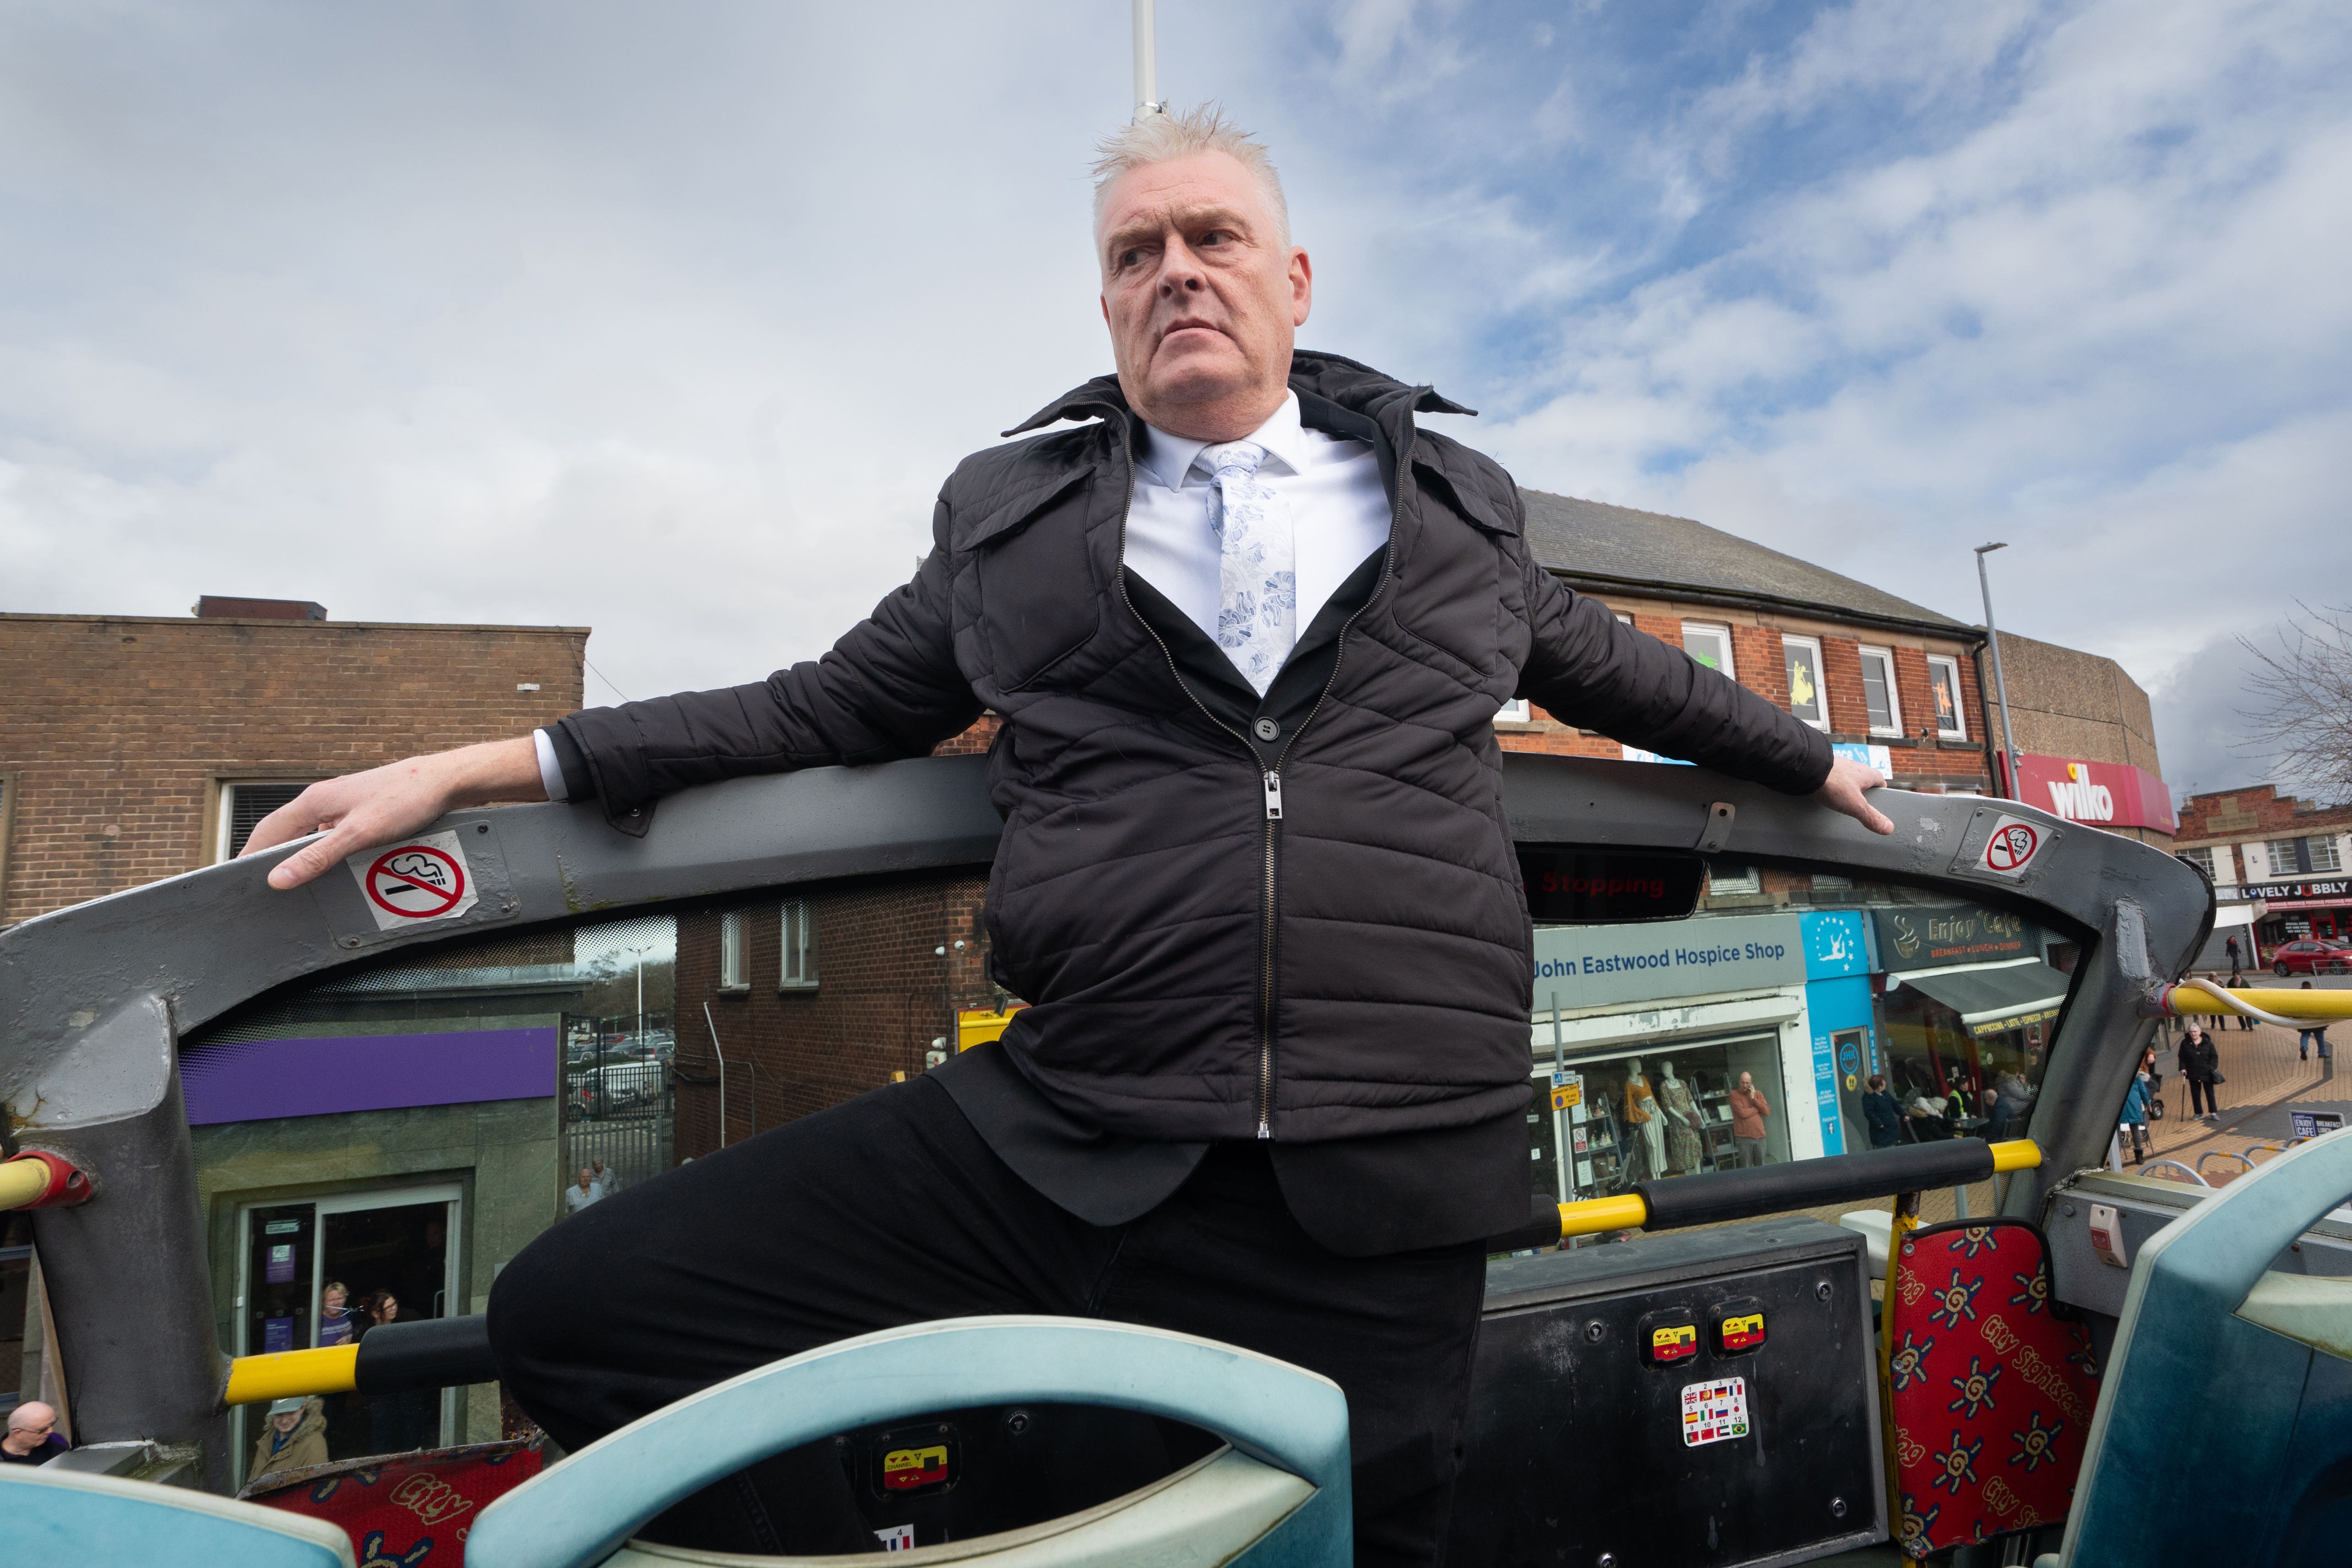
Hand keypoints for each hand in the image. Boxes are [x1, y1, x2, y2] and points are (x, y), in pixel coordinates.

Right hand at [243, 737, 543, 889]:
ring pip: (308, 831)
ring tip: (292, 879)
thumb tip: (278, 878)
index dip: (249, 856)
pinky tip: (331, 866)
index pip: (267, 831)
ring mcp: (341, 802)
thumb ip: (317, 857)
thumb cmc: (405, 800)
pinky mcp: (360, 808)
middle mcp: (322, 798)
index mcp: (313, 800)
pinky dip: (323, 849)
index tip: (235, 880)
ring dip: (299, 854)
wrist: (444, 781)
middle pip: (284, 831)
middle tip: (261, 886)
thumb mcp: (358, 834)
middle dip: (271, 857)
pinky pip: (330, 832)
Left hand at [1813, 755, 1892, 834]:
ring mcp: (1839, 765)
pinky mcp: (1824, 767)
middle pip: (1864, 779)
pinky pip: (1833, 777)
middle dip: (1863, 790)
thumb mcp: (1856, 805)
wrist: (1808, 768)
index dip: (1881, 791)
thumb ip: (1871, 817)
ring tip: (1843, 799)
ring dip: (1847, 787)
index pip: (1881, 781)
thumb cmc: (1834, 783)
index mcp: (1867, 774)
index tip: (1880, 801)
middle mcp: (1855, 766)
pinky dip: (1833, 784)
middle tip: (1860, 803)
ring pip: (1848, 778)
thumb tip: (1888, 828)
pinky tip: (1827, 792)